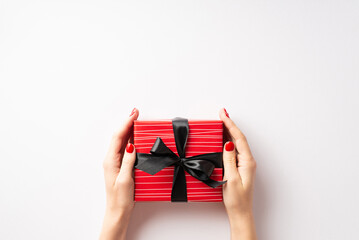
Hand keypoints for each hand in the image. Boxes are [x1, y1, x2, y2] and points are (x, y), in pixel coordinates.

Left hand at [99, 108, 138, 239]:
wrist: (118, 211)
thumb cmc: (120, 198)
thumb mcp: (125, 179)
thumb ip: (128, 161)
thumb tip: (131, 145)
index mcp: (110, 160)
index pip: (118, 137)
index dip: (126, 123)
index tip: (134, 114)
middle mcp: (111, 159)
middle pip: (119, 136)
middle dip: (127, 123)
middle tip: (136, 112)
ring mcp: (116, 162)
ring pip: (122, 141)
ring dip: (129, 130)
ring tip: (137, 120)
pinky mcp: (121, 166)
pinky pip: (125, 148)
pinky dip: (130, 139)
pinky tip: (136, 137)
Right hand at [220, 108, 256, 239]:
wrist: (240, 212)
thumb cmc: (236, 199)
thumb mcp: (230, 179)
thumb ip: (229, 160)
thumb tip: (228, 144)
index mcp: (247, 162)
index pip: (238, 138)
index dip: (230, 125)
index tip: (223, 114)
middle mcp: (247, 161)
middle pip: (238, 138)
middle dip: (230, 124)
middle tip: (221, 113)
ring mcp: (244, 164)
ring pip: (236, 143)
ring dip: (229, 131)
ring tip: (221, 120)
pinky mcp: (239, 167)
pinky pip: (234, 150)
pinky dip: (228, 140)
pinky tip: (223, 138)